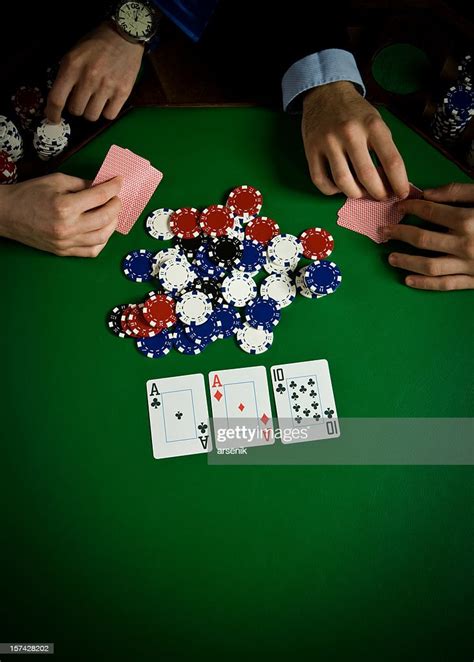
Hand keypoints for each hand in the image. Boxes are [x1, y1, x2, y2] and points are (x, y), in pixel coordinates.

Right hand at [0, 173, 121, 256]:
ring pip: (102, 238)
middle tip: (116, 199)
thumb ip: (82, 184)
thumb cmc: (29, 194)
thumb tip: (102, 187)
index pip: (99, 197)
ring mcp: (66, 242)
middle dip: (116, 206)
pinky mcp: (64, 251)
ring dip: (112, 225)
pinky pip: (91, 251)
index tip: (119, 182)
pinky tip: (102, 231)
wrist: (7, 214)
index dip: (113, 188)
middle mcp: (68, 227)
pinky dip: (102, 242)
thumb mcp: (56, 181)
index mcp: (65, 206)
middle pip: (105, 219)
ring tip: (111, 214)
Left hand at [46, 22, 143, 122]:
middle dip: (77, 107)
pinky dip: (106, 112)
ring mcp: (107, 86)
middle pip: (76, 110)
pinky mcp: (122, 92)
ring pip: (92, 115)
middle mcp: (88, 78)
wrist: (124, 36)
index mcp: (72, 66)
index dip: (52, 113)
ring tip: (95, 100)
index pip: (57, 99)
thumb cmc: (97, 44)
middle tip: (82, 99)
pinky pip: (109, 115)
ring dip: (91, 111)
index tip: (53, 119)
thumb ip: (66, 75)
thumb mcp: (74, 54)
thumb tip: (59, 100)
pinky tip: (107, 102)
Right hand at [302, 81, 408, 199]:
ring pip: (343, 182)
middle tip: (380, 196)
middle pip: (367, 176)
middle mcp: (350, 133)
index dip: (399, 183)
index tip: (401, 193)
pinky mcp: (311, 150)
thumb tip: (391, 181)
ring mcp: (328, 142)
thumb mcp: (376, 121)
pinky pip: (320, 181)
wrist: (325, 92)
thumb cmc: (354, 111)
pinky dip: (331, 191)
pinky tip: (339, 187)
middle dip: (378, 193)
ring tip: (361, 192)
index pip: (392, 161)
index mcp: (372, 125)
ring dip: (355, 194)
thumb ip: (383, 148)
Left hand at [383, 183, 473, 290]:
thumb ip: (459, 192)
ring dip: (406, 261)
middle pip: (422, 238)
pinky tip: (408, 280)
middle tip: (384, 231)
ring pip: (428, 265)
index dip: (410, 208)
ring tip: (390, 257)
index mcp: (468, 219)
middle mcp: (464, 243)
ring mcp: (468, 265)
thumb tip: (429, 193)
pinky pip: (445, 284)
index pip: (429, 212)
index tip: (398, 206)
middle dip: (399, 233)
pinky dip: (424, 284)